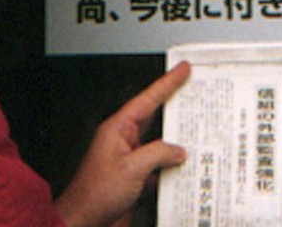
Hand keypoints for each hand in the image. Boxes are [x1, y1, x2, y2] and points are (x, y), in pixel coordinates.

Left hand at [54, 61, 190, 226]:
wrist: (84, 222)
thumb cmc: (94, 194)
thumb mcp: (132, 168)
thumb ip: (159, 153)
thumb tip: (177, 150)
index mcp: (118, 129)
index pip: (148, 99)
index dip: (168, 83)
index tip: (182, 69)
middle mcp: (123, 141)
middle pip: (155, 117)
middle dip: (175, 106)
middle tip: (194, 92)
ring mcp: (129, 159)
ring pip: (159, 143)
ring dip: (176, 141)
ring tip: (196, 131)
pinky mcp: (133, 178)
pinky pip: (158, 165)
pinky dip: (171, 166)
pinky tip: (183, 167)